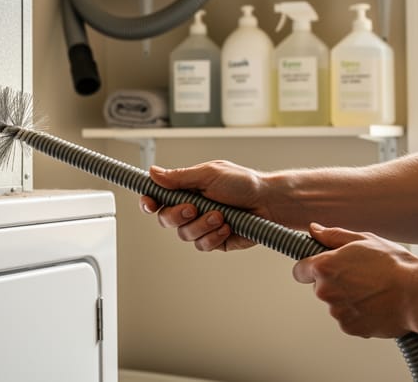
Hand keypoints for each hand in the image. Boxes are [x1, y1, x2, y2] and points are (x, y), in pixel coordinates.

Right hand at [139, 161, 273, 251]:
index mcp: (186, 190)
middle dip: (177, 214)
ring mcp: (202, 226)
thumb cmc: (243, 183)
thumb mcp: (208, 174)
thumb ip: (179, 177)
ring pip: (184, 234)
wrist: (269, 202)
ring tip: (221, 215)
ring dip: (202, 225)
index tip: (149, 202)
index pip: (158, 198)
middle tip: (193, 207)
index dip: (149, 202)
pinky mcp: (214, 241)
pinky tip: (227, 226)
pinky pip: (202, 245)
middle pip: (165, 219)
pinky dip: (214, 236)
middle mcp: (191, 209)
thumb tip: (153, 172)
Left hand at [293, 224, 417, 337]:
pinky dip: (359, 315)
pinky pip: (349, 320)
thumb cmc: (395, 265)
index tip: (320, 269)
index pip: (299, 271)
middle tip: (361, 277)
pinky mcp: (350, 328)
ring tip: (374, 291)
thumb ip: (333, 236)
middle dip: (334, 283)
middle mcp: (325, 291)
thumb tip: (314, 230)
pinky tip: (377, 306)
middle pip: (319, 288)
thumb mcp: (363, 240)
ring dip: (348, 300)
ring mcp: (337, 312)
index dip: (310, 269)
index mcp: (324, 267)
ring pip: (336, 305)